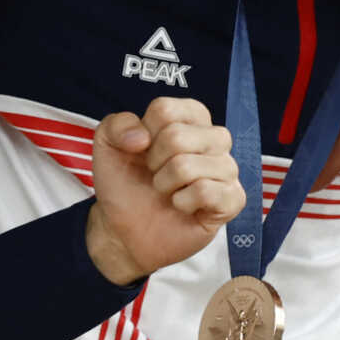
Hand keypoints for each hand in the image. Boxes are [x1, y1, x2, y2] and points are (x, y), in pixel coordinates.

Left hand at [86, 97, 242, 284]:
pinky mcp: (232, 199)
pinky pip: (207, 192)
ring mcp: (225, 169)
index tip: (142, 149)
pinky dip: (183, 202)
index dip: (144, 134)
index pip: (165, 110)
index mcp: (189, 118)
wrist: (125, 228)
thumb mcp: (107, 145)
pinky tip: (182, 205)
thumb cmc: (124, 183)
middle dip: (154, 162)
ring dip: (165, 184)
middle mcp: (212, 139)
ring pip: (189, 166)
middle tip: (155, 174)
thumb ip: (116, 125)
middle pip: (177, 136)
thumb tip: (142, 136)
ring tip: (167, 190)